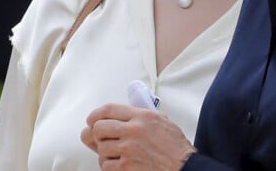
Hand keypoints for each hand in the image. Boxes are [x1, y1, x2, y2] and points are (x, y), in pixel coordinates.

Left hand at [81, 103, 195, 170]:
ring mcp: (129, 150)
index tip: (91, 119)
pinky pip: (106, 165)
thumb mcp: (159, 119)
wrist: (183, 165)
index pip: (108, 110)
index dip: (95, 115)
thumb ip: (138, 115)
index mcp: (141, 116)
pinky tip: (118, 163)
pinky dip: (109, 165)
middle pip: (99, 128)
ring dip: (104, 151)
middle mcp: (133, 130)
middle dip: (97, 133)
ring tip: (114, 151)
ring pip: (101, 148)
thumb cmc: (173, 144)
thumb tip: (115, 116)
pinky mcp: (127, 167)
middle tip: (102, 137)